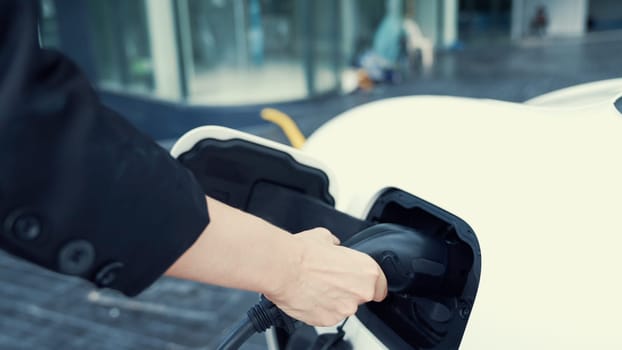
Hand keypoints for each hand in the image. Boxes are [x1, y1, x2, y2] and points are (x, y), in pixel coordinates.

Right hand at [265, 228, 387, 326]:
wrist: (282, 268)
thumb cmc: (302, 253)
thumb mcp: (324, 237)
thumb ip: (336, 245)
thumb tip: (334, 246)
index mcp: (366, 271)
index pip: (381, 286)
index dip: (370, 284)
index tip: (359, 282)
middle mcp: (360, 292)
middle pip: (361, 297)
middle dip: (348, 290)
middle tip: (329, 279)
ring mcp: (344, 309)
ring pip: (343, 307)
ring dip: (333, 300)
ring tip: (315, 286)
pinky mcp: (328, 320)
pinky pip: (327, 316)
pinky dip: (320, 308)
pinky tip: (309, 295)